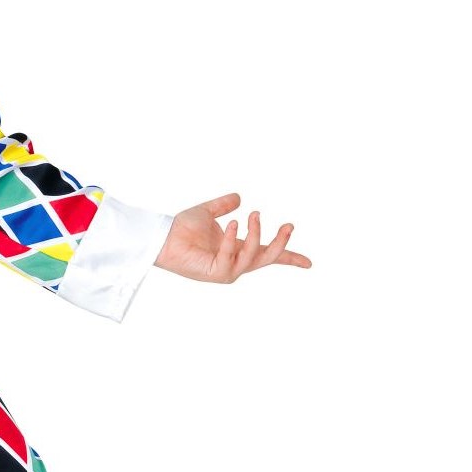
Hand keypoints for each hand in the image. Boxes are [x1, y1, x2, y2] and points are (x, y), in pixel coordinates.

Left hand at [155, 193, 310, 284]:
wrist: (161, 236)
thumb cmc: (181, 228)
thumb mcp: (207, 212)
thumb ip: (223, 205)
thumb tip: (239, 197)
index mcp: (237, 249)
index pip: (268, 255)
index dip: (289, 258)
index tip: (309, 263)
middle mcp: (234, 262)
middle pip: (267, 258)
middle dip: (281, 244)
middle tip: (287, 225)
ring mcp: (226, 270)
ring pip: (252, 257)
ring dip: (255, 235)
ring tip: (253, 215)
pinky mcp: (215, 274)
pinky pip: (231, 259)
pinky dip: (233, 241)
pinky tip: (232, 224)